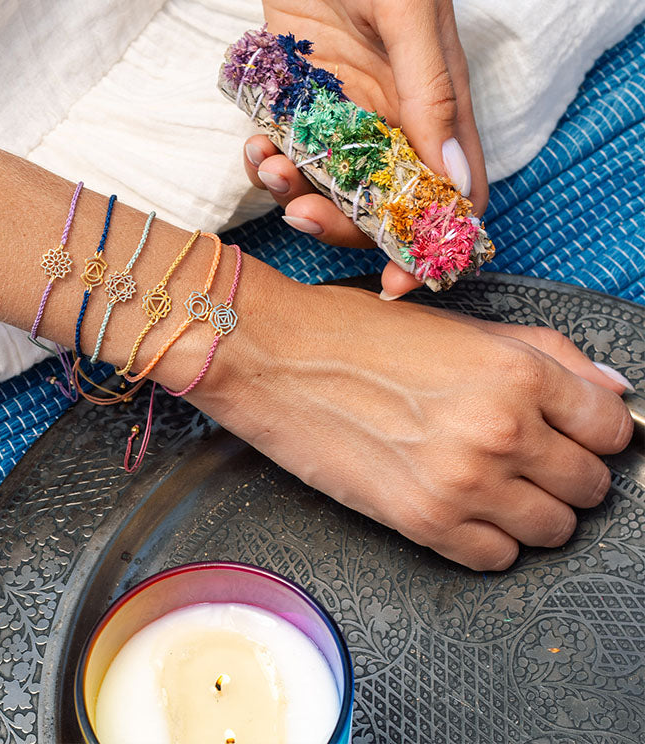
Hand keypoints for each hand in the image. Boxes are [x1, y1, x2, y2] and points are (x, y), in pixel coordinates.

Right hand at [195, 267, 632, 569]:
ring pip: (553, 529)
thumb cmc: (358, 334)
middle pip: (590, 485)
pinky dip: (489, 539)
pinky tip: (459, 504)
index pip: (614, 427)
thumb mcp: (460, 328)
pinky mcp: (423, 524)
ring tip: (490, 481)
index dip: (595, 430)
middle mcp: (501, 431)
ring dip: (531, 508)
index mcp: (516, 372)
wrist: (276, 358)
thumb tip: (610, 391)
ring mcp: (464, 484)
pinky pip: (498, 558)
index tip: (574, 431)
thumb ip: (548, 356)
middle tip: (526, 455)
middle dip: (565, 471)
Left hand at [247, 0, 486, 297]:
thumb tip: (455, 180)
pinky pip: (287, 151)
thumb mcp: (405, 8)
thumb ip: (430, 95)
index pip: (450, 194)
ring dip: (296, 193)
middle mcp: (393, 117)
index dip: (428, 244)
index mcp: (436, 104)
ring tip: (270, 169)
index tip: (397, 281)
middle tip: (303, 213)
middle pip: (380, 203)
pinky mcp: (299, 99)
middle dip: (341, 222)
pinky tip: (254, 149)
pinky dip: (268, 163)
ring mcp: (343, 112)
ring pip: (327, 184)